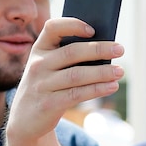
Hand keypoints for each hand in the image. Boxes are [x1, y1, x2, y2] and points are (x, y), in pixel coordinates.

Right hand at [7, 17, 124, 143]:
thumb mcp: (49, 69)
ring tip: (120, 71)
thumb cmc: (46, 87)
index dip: (73, 25)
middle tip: (120, 49)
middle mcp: (38, 64)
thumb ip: (68, 58)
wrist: (25, 120)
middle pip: (72, 52)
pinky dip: (97, 89)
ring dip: (102, 72)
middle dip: (99, 49)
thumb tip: (105, 51)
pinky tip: (111, 86)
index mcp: (39, 49)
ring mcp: (42, 85)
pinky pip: (77, 94)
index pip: (53, 28)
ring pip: (77, 74)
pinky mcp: (48, 104)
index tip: (93, 29)